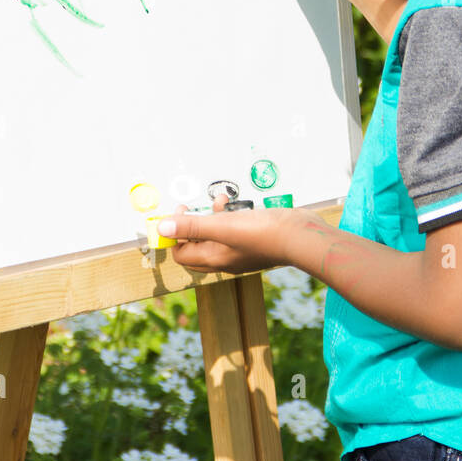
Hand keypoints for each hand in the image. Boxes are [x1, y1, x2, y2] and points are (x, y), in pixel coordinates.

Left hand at [156, 194, 306, 273]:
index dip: (175, 233)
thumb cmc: (264, 233)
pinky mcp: (253, 241)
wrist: (300, 236)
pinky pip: (232, 230)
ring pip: (215, 235)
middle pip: (196, 245)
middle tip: (195, 207)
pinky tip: (236, 204)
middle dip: (192, 224)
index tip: (180, 212)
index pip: (181, 253)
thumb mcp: (223, 226)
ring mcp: (240, 251)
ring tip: (220, 201)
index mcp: (214, 259)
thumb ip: (192, 226)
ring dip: (212, 216)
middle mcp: (225, 259)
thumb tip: (161, 227)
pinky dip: (230, 216)